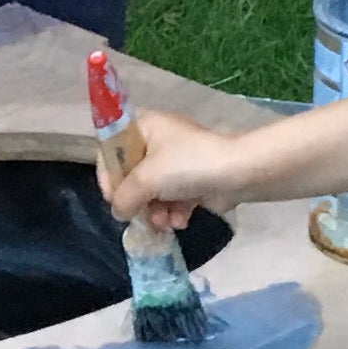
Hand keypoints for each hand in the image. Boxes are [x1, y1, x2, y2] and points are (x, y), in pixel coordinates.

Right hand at [105, 113, 243, 229]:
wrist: (238, 173)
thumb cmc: (187, 165)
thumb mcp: (146, 179)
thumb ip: (123, 197)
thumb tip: (119, 212)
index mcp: (143, 126)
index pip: (112, 150)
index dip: (109, 176)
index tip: (114, 198)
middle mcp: (157, 141)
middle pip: (131, 176)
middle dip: (138, 201)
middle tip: (140, 215)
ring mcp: (176, 162)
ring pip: (152, 192)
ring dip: (156, 211)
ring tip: (165, 222)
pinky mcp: (192, 181)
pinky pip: (171, 199)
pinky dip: (173, 212)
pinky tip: (181, 220)